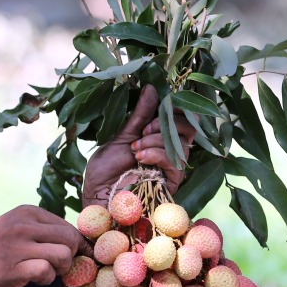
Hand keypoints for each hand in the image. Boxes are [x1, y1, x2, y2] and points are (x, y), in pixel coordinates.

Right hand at [0, 205, 81, 286]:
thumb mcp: (16, 229)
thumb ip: (43, 231)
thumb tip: (81, 241)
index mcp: (26, 212)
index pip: (68, 226)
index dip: (75, 245)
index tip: (70, 257)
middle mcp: (22, 225)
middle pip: (70, 239)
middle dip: (70, 256)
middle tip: (56, 266)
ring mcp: (16, 245)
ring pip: (63, 255)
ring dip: (60, 269)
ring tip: (45, 271)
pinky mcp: (12, 268)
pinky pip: (47, 271)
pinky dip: (46, 279)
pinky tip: (34, 279)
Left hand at [82, 84, 196, 206]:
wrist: (98, 199)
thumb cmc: (105, 172)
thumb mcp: (121, 137)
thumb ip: (139, 116)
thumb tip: (152, 87)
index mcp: (157, 137)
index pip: (180, 117)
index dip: (174, 108)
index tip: (161, 103)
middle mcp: (168, 151)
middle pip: (189, 128)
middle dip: (167, 123)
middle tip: (145, 129)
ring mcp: (171, 168)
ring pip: (181, 144)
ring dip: (157, 140)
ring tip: (136, 148)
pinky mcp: (172, 183)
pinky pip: (176, 163)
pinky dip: (158, 155)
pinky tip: (141, 157)